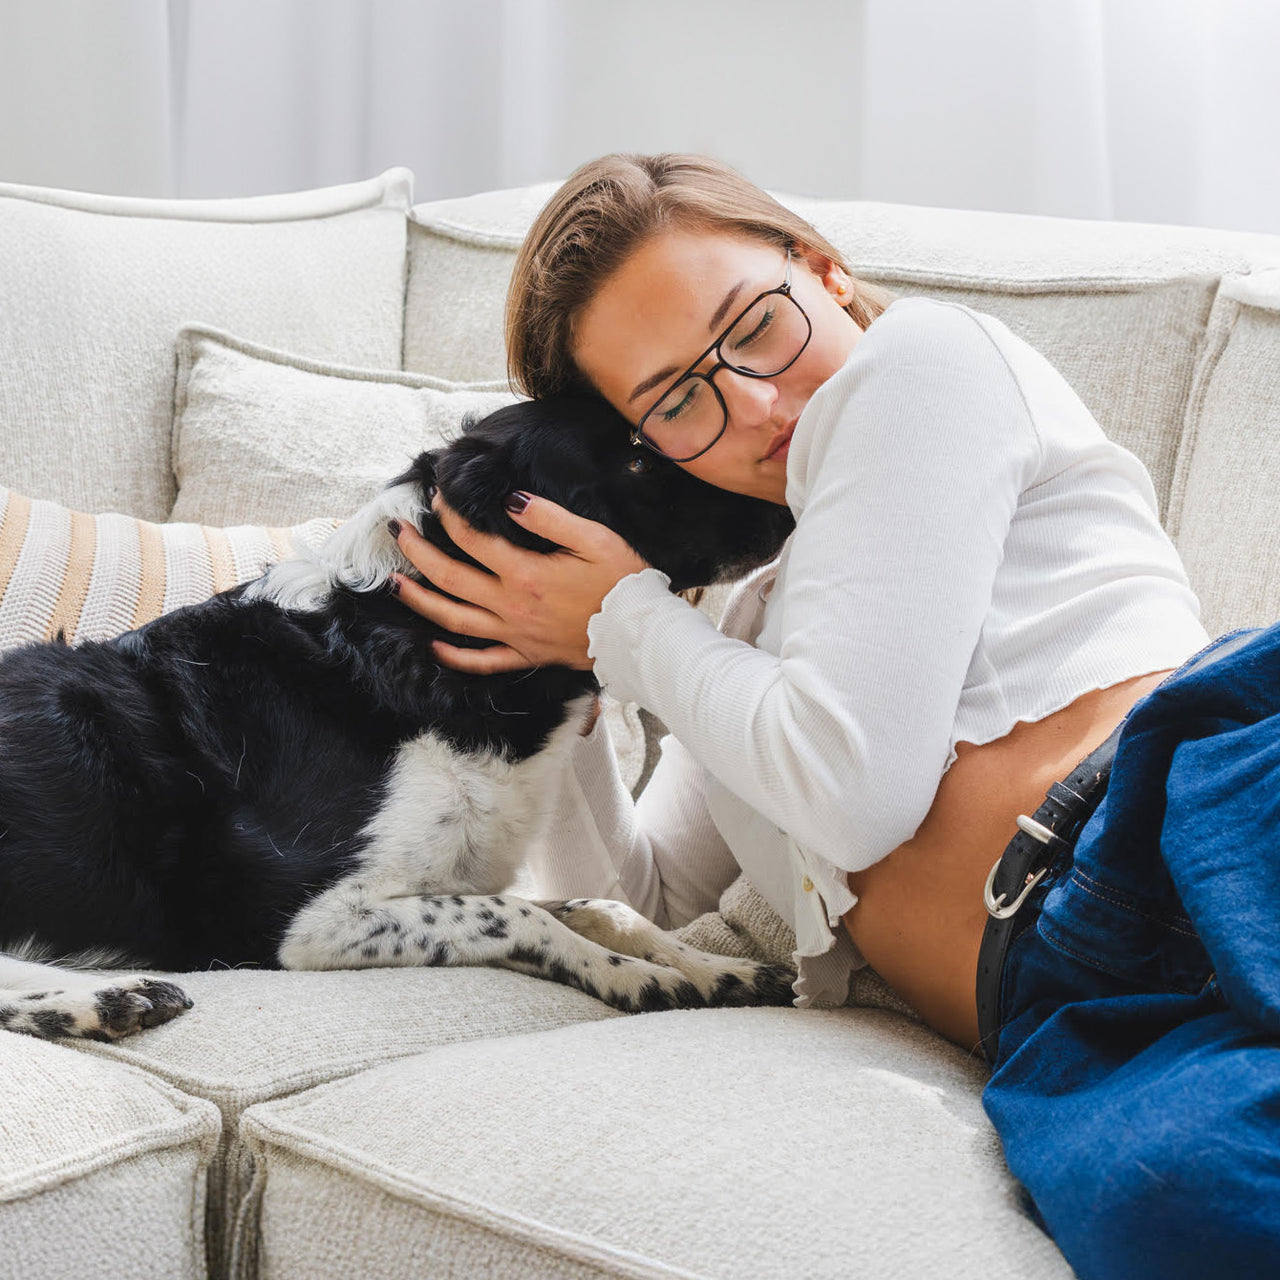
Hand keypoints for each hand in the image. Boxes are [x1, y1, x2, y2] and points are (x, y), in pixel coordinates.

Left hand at [391, 491, 648, 673]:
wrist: (640, 633)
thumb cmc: (622, 583)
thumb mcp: (593, 538)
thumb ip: (548, 518)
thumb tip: (510, 501)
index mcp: (525, 574)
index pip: (473, 541)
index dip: (450, 516)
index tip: (436, 497)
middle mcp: (511, 607)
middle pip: (451, 578)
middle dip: (418, 552)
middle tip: (398, 530)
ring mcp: (515, 635)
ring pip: (455, 619)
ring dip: (421, 601)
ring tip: (395, 584)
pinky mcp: (526, 655)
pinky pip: (483, 661)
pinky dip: (456, 656)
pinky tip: (435, 646)